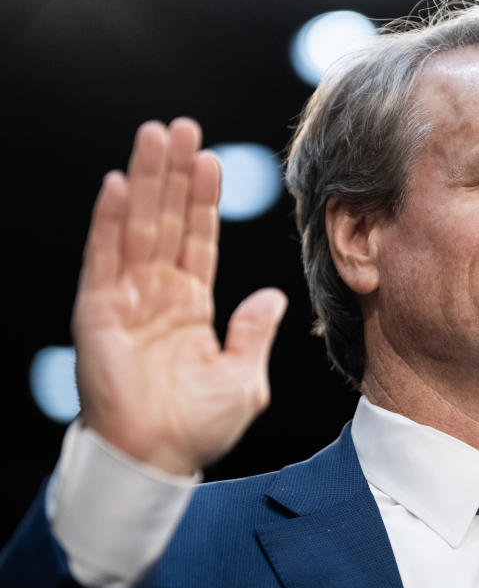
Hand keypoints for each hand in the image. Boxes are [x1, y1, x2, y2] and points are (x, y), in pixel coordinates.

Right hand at [71, 118, 286, 475]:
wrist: (158, 459)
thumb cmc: (198, 427)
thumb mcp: (244, 377)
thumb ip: (254, 331)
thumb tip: (272, 295)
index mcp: (191, 306)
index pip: (199, 239)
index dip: (204, 200)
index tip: (212, 159)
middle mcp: (157, 294)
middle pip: (167, 221)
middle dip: (174, 174)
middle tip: (182, 127)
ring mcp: (126, 299)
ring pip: (137, 226)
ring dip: (145, 180)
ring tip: (156, 136)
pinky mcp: (97, 312)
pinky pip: (103, 257)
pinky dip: (107, 220)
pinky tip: (116, 183)